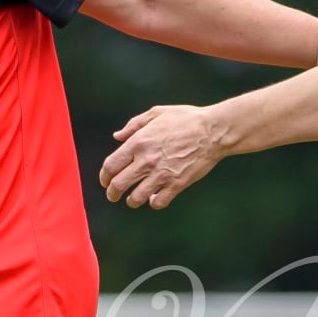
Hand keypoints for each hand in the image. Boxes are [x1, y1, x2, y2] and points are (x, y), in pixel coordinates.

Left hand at [100, 106, 225, 208]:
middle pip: (118, 185)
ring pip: (136, 198)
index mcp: (138, 142)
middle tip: (113, 196)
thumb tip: (117, 136)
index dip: (104, 177)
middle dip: (112, 194)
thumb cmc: (186, 119)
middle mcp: (146, 161)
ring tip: (133, 199)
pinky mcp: (176, 184)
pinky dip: (154, 203)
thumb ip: (134, 125)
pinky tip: (155, 198)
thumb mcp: (157, 113)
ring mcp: (161, 174)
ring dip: (132, 201)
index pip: (110, 166)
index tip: (105, 181)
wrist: (213, 131)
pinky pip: (158, 202)